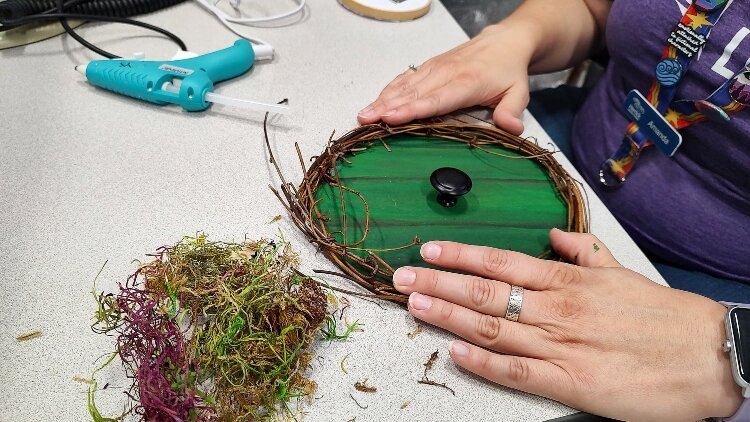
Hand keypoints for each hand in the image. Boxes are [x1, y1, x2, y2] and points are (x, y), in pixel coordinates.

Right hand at [357, 24, 533, 134]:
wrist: (504, 42)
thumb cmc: (508, 70)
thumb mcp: (519, 92)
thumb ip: (512, 111)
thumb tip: (511, 128)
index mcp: (466, 83)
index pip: (435, 100)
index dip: (412, 110)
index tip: (392, 118)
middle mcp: (446, 74)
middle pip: (412, 93)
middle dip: (387, 107)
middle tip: (366, 120)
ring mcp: (435, 69)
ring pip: (404, 85)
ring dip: (382, 100)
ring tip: (363, 114)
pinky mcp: (429, 67)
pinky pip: (405, 78)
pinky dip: (389, 90)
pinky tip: (376, 101)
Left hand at [392, 229, 742, 420]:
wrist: (708, 357)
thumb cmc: (664, 316)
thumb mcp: (621, 271)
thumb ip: (584, 251)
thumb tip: (554, 235)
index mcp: (569, 281)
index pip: (501, 261)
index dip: (460, 255)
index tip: (430, 250)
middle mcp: (557, 309)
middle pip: (484, 292)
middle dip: (438, 283)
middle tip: (403, 278)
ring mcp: (561, 346)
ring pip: (491, 327)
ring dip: (448, 315)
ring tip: (416, 306)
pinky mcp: (570, 383)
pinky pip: (516, 371)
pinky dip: (483, 362)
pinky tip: (455, 352)